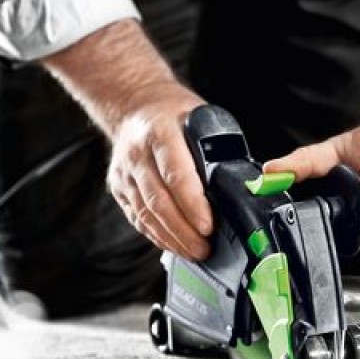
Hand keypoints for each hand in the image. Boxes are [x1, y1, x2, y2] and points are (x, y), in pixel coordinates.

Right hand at [107, 83, 212, 259]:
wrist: (134, 106)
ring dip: (171, 238)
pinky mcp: (118, 188)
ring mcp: (124, 173)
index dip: (192, 204)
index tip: (208, 226)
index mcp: (159, 132)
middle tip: (204, 248)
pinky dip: (156, 235)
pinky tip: (174, 245)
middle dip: (183, 231)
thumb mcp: (200, 117)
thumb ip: (215, 147)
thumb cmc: (173, 113)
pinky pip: (137, 218)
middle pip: (158, 201)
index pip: (175, 174)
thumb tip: (241, 182)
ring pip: (145, 215)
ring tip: (194, 252)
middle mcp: (137, 154)